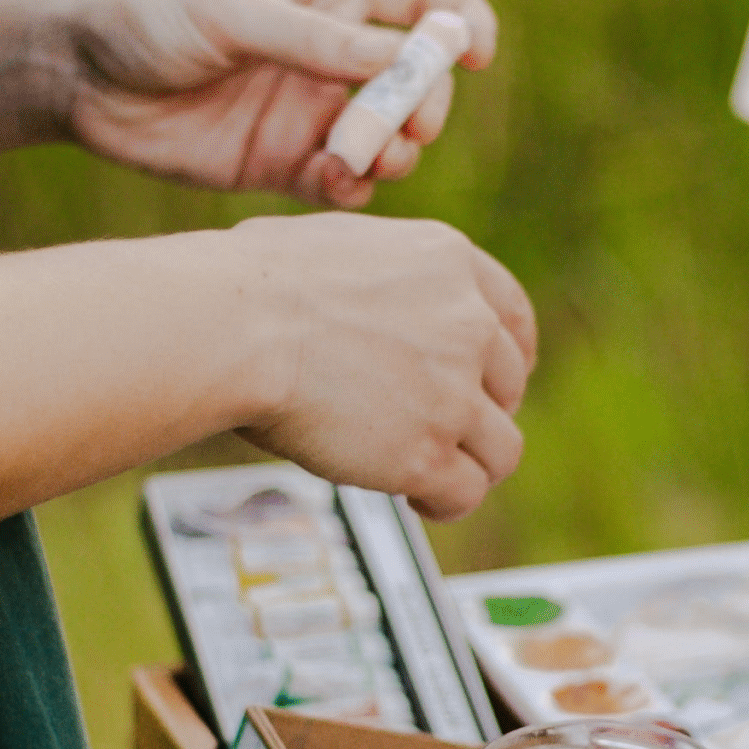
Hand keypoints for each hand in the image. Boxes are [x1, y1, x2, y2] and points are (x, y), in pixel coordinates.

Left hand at [53, 0, 495, 204]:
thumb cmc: (146, 9)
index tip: (476, 54)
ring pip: (389, 140)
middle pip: (419, 82)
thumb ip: (314, 40)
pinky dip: (353, 189)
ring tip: (359, 160)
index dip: (462, 23)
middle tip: (400, 130)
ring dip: (392, 153)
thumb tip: (403, 62)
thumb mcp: (230, 12)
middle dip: (423, 107)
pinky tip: (332, 185)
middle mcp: (332, 51)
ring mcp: (310, 110)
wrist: (71, 69)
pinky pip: (343, 183)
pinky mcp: (281, 162)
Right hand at [230, 212, 537, 518]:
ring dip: (468, 463)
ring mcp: (454, 392)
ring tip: (426, 473)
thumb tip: (363, 297)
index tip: (494, 384)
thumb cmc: (255, 282)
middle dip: (480, 412)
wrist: (236, 326)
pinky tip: (416, 499)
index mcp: (448, 262)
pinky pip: (465, 492)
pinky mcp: (427, 452)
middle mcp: (467, 323)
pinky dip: (444, 502)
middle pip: (509, 385)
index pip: (512, 317)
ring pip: (500, 448)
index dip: (508, 358)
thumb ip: (382, 279)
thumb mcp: (341, 246)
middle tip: (440, 430)